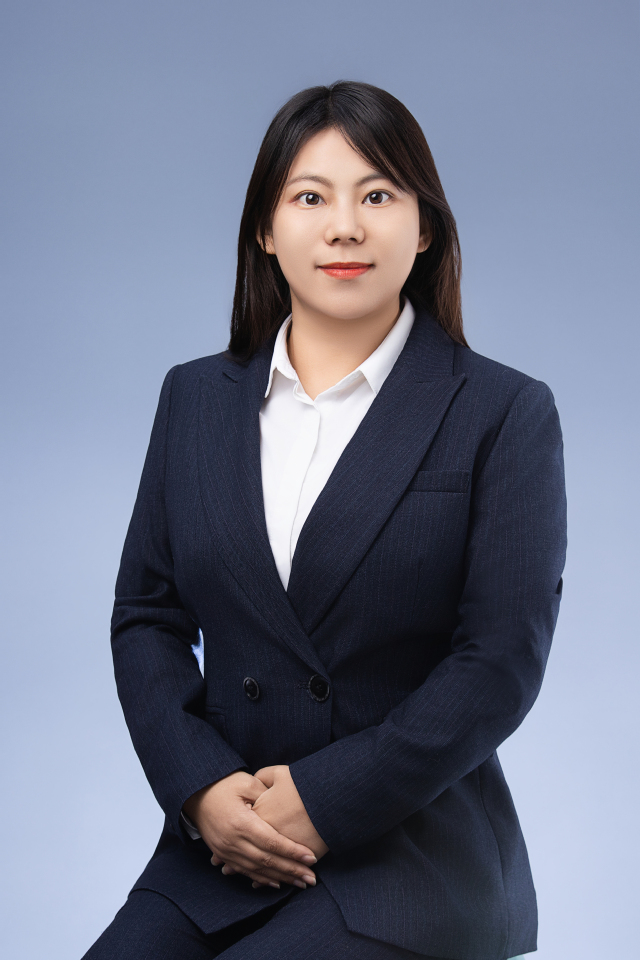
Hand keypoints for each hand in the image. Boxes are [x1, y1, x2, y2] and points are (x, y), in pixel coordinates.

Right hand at [182, 770, 318, 889]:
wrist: (195, 794)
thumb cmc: (224, 784)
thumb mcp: (245, 782)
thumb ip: (266, 794)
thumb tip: (285, 806)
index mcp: (240, 822)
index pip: (271, 842)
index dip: (292, 852)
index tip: (311, 858)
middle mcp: (232, 841)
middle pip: (266, 860)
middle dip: (291, 870)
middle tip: (311, 878)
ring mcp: (226, 850)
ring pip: (256, 870)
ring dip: (280, 878)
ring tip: (300, 883)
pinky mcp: (222, 854)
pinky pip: (244, 871)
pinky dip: (261, 879)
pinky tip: (276, 883)